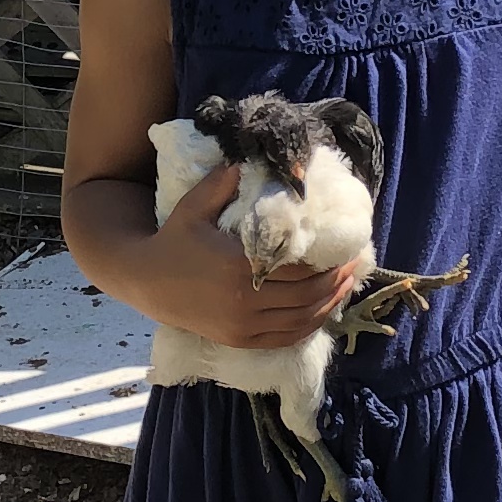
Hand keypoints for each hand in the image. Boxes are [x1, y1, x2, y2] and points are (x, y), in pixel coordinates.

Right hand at [126, 163, 356, 349]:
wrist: (147, 283)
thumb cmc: (174, 241)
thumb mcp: (192, 208)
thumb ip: (220, 184)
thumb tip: (246, 160)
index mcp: (237, 268)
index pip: (298, 271)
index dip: (328, 263)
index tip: (347, 248)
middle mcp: (244, 302)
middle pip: (307, 297)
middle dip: (336, 281)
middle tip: (354, 264)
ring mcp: (243, 326)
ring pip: (301, 321)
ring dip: (329, 304)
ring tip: (345, 285)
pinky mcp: (240, 340)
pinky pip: (285, 337)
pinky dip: (309, 325)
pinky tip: (322, 310)